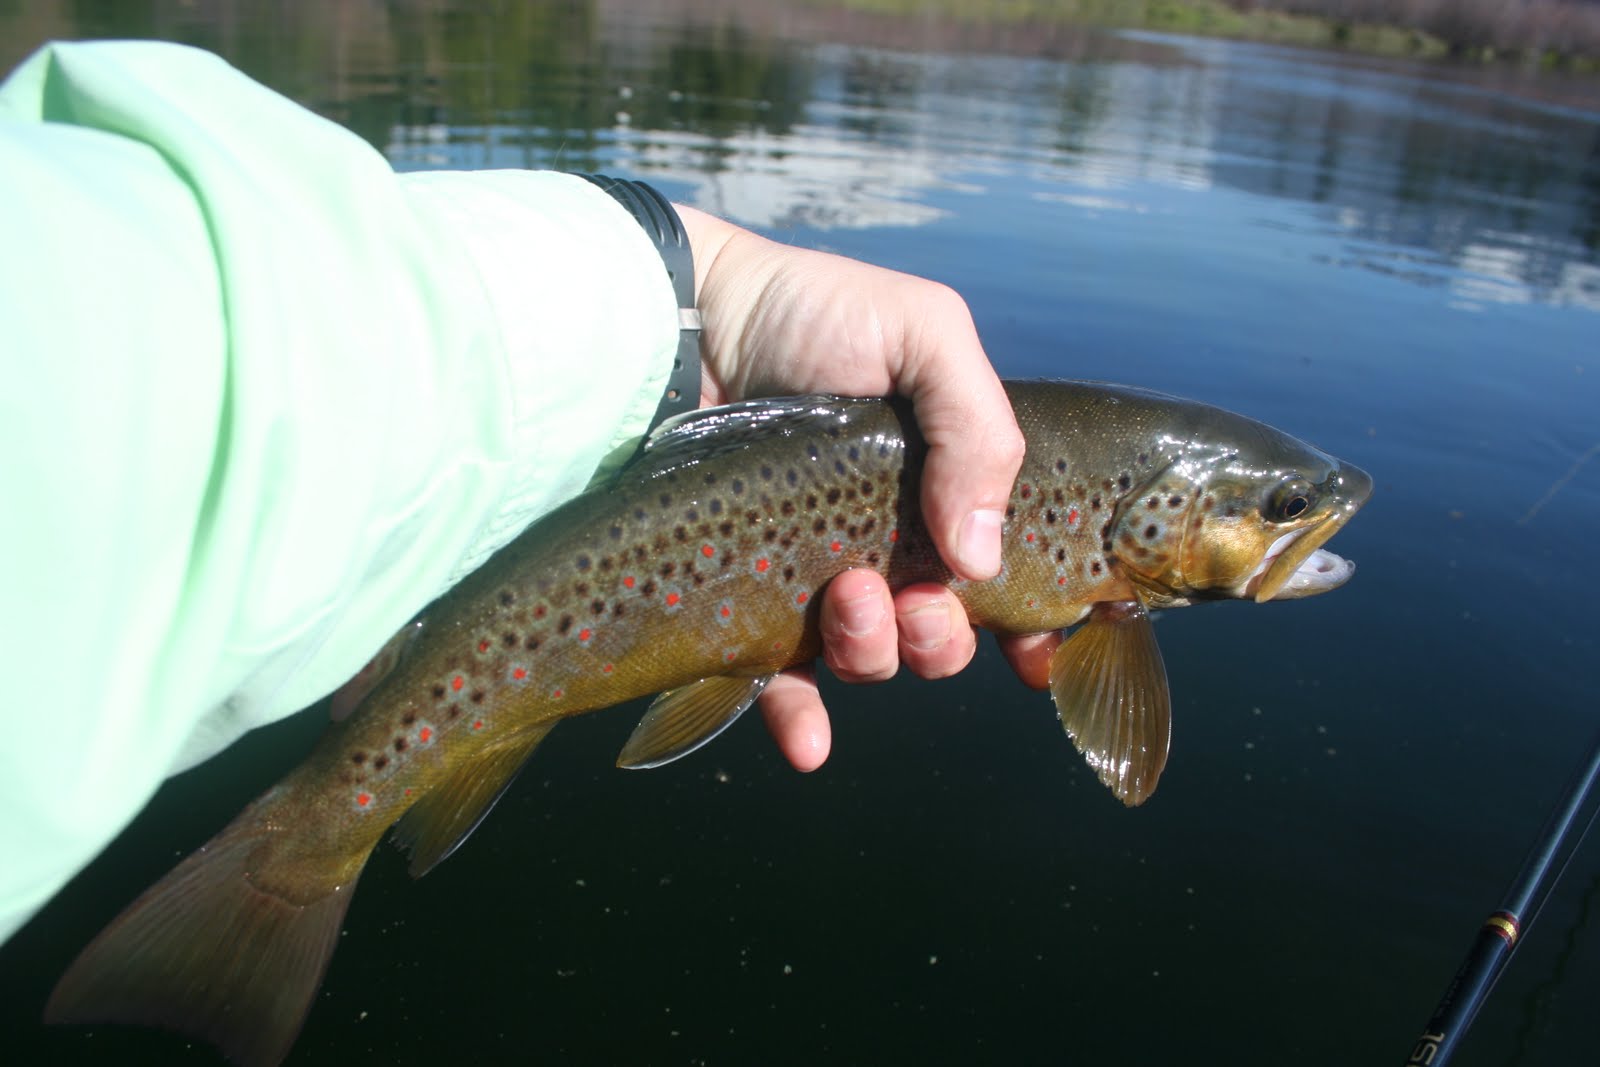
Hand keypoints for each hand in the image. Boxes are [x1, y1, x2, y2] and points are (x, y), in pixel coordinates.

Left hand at [678, 206, 1046, 770]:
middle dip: (943, 637)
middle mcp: (891, 544)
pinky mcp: (749, 604)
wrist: (683, 321)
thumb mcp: (923, 333)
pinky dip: (802, 722)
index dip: (1040, 626)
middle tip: (916, 599)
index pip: (1012, 578)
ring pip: (872, 659)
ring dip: (874, 650)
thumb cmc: (812, 315)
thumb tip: (981, 558)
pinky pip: (782, 686)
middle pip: (943, 635)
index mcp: (947, 490)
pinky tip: (809, 745)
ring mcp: (820, 578)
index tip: (1043, 649)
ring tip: (844, 596)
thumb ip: (982, 429)